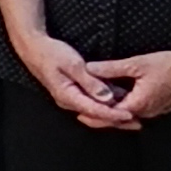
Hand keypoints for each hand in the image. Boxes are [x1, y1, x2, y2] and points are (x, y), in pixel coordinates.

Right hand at [22, 32, 138, 130]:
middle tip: (137, 123)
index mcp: (67, 95)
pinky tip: (121, 100)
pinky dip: (106, 102)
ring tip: (135, 115)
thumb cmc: (51, 54)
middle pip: (95, 115)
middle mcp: (68, 101)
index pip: (94, 110)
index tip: (130, 115)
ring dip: (113, 112)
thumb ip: (90, 82)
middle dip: (116, 120)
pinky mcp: (74, 92)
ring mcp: (70, 97)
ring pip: (95, 109)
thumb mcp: (73, 64)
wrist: (33, 48)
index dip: (113, 114)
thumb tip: (106, 98)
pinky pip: (92, 101)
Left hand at [85, 46, 170, 124]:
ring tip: (98, 107)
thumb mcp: (135, 64)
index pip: (110, 115)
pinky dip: (128, 108)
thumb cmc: (169, 65)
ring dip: (115, 112)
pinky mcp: (161, 106)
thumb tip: (88, 68)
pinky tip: (120, 100)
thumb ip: (110, 68)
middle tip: (83, 115)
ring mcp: (156, 111)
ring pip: (130, 115)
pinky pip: (140, 111)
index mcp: (138, 104)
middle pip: (119, 119)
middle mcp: (147, 112)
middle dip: (102, 116)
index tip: (78, 112)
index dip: (94, 113)